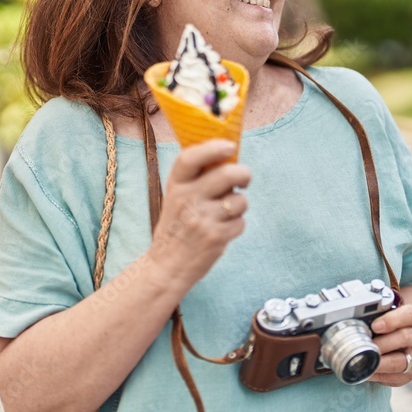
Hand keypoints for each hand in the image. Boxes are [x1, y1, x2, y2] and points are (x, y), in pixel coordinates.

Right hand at [146, 139, 251, 287]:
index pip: (190, 158)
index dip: (212, 148)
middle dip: (244, 174)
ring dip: (239, 205)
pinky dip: (236, 226)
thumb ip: (196, 179)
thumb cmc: (176, 227)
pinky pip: (241, 222)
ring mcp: (202, 219)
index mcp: (176, 186)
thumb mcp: (176, 198)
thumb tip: (229, 156)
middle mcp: (187, 200)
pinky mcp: (216, 238)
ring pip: (240, 200)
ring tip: (225, 214)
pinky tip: (222, 231)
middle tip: (244, 180)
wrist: (167, 266)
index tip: (230, 146)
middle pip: (227, 174)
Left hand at [367, 304, 411, 385]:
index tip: (375, 326)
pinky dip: (380, 377)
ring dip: (380, 364)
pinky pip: (397, 378)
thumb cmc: (396, 326)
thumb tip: (357, 319)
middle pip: (405, 338)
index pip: (409, 315)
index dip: (391, 320)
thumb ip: (378, 314)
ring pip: (401, 362)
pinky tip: (368, 373)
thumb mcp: (392, 314)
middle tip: (365, 346)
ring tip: (364, 362)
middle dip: (382, 344)